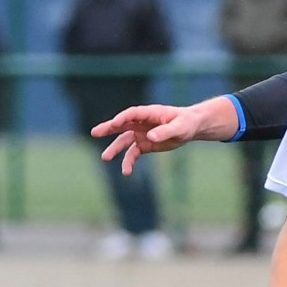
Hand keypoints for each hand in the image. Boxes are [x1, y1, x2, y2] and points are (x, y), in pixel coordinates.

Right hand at [91, 99, 234, 175]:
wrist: (191, 128)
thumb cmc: (186, 123)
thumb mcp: (180, 127)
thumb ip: (165, 132)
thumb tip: (150, 137)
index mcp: (149, 113)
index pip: (132, 114)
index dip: (123, 118)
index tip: (114, 123)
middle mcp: (141, 123)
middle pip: (122, 125)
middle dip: (108, 128)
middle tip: (95, 132)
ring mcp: (141, 134)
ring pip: (124, 141)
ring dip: (115, 149)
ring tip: (105, 158)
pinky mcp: (145, 145)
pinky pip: (133, 154)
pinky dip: (129, 162)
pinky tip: (126, 172)